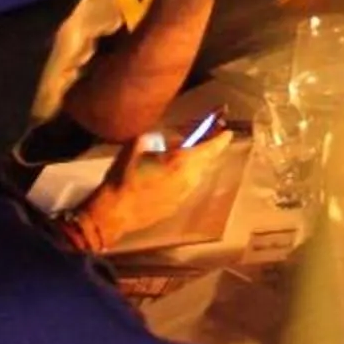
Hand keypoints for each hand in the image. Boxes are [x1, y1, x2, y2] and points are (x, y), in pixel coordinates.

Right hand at [69, 128, 226, 251]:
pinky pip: (187, 187)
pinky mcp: (175, 207)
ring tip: (190, 155)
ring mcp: (183, 195)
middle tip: (210, 139)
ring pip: (197, 176)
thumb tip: (165, 137)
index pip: (209, 148)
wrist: (115, 211)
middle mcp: (188, 179)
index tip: (228, 132)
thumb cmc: (124, 176)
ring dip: (197, 164)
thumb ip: (156, 138)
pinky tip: (174, 175)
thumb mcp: (137, 145)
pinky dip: (186, 177)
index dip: (220, 139)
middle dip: (209, 150)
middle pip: (206, 162)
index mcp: (181, 161)